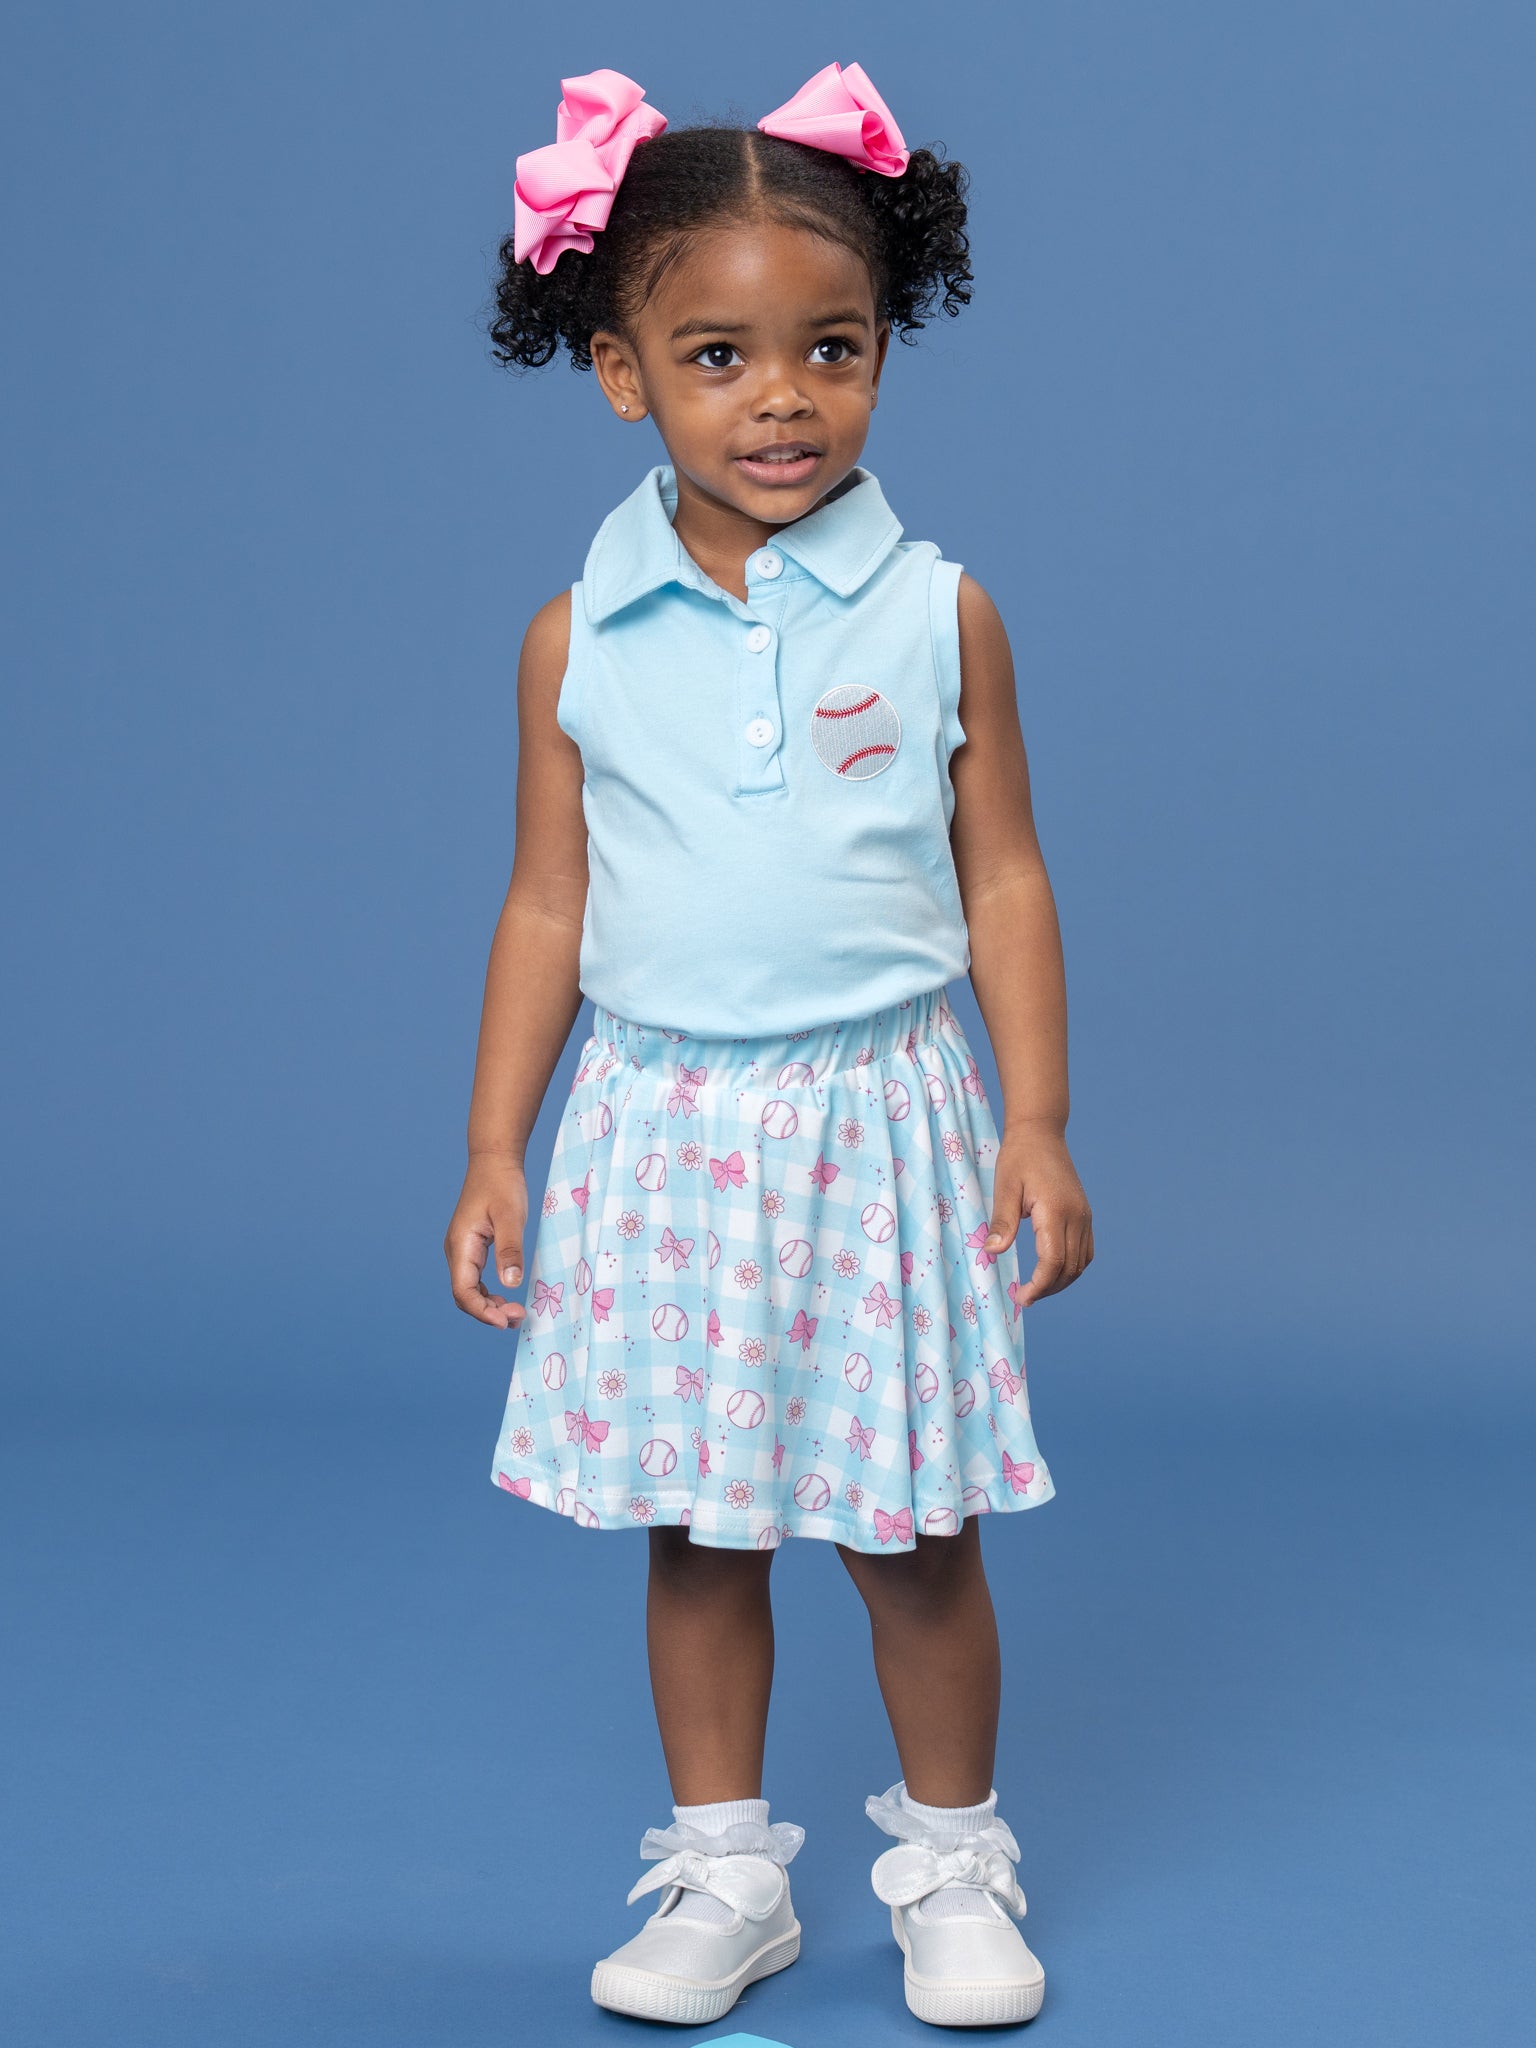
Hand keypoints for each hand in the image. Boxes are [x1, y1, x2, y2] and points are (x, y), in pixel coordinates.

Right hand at [444, 1152, 528, 1329]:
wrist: (494, 1160)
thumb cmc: (503, 1184)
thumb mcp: (511, 1216)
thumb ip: (510, 1249)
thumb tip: (511, 1283)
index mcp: (461, 1246)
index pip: (463, 1292)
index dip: (482, 1312)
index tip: (505, 1321)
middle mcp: (456, 1251)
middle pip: (464, 1295)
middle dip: (488, 1313)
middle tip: (517, 1318)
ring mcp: (462, 1250)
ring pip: (468, 1290)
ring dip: (488, 1305)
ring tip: (514, 1314)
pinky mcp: (472, 1247)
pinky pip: (474, 1279)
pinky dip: (488, 1293)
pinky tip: (505, 1298)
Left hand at [984, 1125, 1093, 1307]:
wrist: (1041, 1133)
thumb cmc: (1019, 1158)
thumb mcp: (1005, 1187)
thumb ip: (1003, 1222)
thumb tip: (992, 1252)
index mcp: (1056, 1211)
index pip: (1054, 1261)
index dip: (1039, 1285)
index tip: (1020, 1296)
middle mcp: (1077, 1216)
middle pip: (1070, 1267)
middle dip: (1048, 1289)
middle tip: (1023, 1298)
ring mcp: (1084, 1216)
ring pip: (1081, 1263)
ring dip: (1061, 1281)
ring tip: (1036, 1290)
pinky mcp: (1084, 1215)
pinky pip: (1085, 1251)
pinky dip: (1072, 1267)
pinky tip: (1052, 1272)